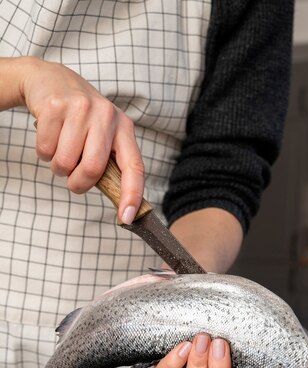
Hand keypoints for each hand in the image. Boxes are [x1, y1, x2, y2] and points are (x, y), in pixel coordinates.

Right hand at [19, 57, 142, 222]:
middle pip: (93, 169)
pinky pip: (46, 150)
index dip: (132, 194)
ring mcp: (81, 108)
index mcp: (124, 128)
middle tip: (73, 179)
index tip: (128, 217)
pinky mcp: (55, 106)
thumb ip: (110, 164)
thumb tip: (121, 204)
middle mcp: (106, 116)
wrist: (50, 80)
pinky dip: (44, 153)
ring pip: (65, 163)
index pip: (135, 166)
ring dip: (58, 168)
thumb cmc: (80, 119)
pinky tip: (50, 135)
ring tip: (61, 149)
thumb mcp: (103, 135)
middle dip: (79, 183)